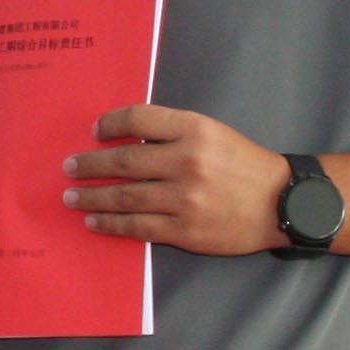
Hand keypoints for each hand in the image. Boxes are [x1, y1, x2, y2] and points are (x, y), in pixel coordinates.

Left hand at [62, 104, 298, 256]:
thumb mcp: (213, 132)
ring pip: (124, 197)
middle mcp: (187, 161)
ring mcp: (185, 198)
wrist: (281, 203)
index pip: (138, 119)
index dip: (110, 124)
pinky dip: (111, 224)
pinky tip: (95, 222)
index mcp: (194, 129)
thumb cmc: (243, 164)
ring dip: (92, 198)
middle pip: (123, 161)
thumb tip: (123, 139)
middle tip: (68, 168)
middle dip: (89, 165)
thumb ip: (172, 132)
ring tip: (71, 198)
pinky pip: (137, 226)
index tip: (94, 132)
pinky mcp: (185, 229)